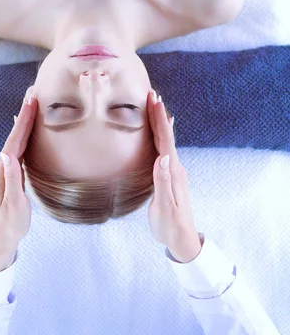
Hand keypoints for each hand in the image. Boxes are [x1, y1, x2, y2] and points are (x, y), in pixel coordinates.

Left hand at [0, 86, 37, 257]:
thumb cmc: (10, 224)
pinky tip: (24, 131)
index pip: (14, 141)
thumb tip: (8, 154)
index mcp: (2, 171)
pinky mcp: (10, 174)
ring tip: (31, 105)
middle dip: (23, 114)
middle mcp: (1, 166)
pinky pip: (18, 148)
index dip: (23, 121)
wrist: (1, 240)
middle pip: (14, 135)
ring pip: (16, 140)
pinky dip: (23, 135)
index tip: (31, 101)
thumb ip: (11, 179)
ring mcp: (4, 170)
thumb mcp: (13, 204)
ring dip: (23, 122)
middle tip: (32, 94)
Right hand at [146, 90, 201, 262]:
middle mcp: (175, 167)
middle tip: (152, 94)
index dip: (159, 119)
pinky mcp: (169, 175)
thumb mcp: (165, 207)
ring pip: (166, 140)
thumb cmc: (170, 226)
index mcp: (173, 172)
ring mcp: (173, 170)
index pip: (165, 140)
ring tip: (155, 105)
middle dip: (159, 114)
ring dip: (160, 121)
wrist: (182, 240)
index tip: (154, 100)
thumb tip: (162, 158)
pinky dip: (161, 134)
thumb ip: (162, 183)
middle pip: (166, 135)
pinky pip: (164, 148)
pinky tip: (161, 132)